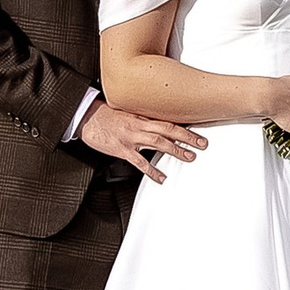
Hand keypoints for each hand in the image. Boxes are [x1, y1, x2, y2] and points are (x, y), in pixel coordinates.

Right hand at [78, 99, 203, 179]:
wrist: (87, 117)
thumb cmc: (105, 114)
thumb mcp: (127, 110)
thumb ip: (143, 117)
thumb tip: (157, 121)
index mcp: (142, 116)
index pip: (168, 119)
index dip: (184, 125)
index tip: (198, 129)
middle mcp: (139, 126)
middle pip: (168, 130)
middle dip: (187, 137)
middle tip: (202, 144)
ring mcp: (131, 138)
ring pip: (159, 143)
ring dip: (176, 150)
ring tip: (189, 157)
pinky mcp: (122, 149)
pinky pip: (140, 162)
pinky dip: (152, 171)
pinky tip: (161, 178)